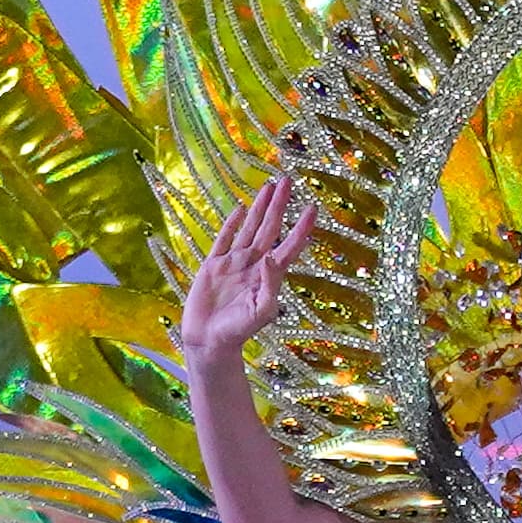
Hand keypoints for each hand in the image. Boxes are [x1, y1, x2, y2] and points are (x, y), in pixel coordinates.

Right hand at [177, 177, 315, 369]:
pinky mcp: (213, 266)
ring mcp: (234, 264)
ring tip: (269, 185)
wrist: (209, 342)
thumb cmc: (238, 333)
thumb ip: (270, 285)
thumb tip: (271, 256)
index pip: (289, 246)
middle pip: (270, 229)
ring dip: (260, 207)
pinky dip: (232, 223)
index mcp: (268, 276)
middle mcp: (253, 265)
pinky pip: (224, 239)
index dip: (301, 228)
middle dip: (280, 205)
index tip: (312, 207)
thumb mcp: (260, 312)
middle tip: (288, 180)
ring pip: (250, 228)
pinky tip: (240, 208)